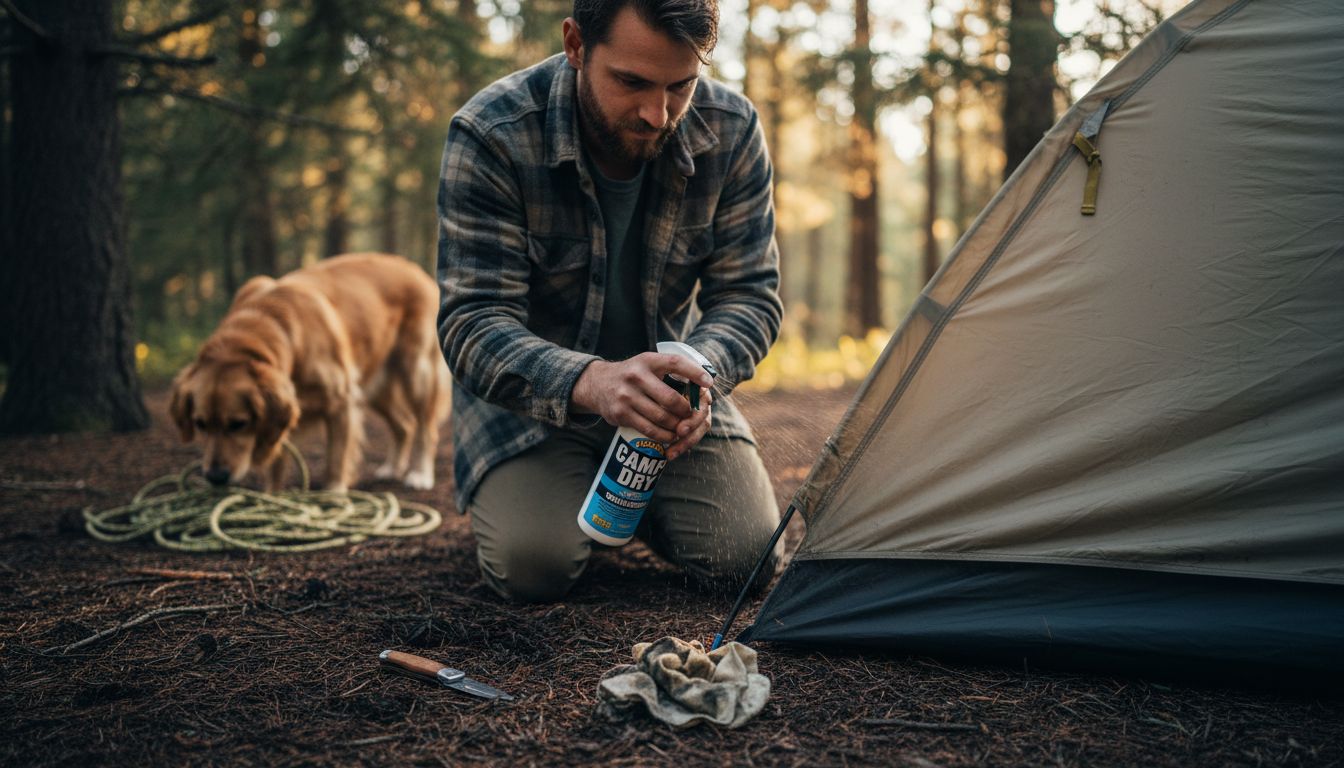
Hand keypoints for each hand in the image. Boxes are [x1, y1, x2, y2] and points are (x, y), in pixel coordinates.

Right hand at [571, 351, 714, 445]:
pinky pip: (648, 429)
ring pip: (661, 417)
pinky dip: (664, 436)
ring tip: (683, 428)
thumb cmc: (632, 375)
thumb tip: (705, 384)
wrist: (597, 384)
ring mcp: (627, 396)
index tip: (709, 382)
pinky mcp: (621, 414)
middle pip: (671, 399)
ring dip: (677, 426)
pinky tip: (670, 436)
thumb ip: (671, 370)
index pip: (675, 363)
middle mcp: (636, 376)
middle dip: (686, 410)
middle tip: (692, 415)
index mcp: (647, 361)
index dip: (695, 372)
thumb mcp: (647, 363)